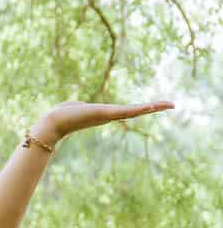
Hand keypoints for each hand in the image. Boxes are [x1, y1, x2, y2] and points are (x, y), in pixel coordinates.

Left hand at [34, 98, 172, 143]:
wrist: (53, 123)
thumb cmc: (61, 115)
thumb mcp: (74, 107)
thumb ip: (79, 107)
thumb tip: (74, 106)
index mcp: (105, 114)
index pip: (128, 110)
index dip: (142, 108)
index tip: (156, 105)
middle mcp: (110, 116)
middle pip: (136, 111)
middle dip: (154, 107)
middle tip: (173, 104)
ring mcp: (109, 116)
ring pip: (135, 111)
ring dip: (153, 107)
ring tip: (169, 104)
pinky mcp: (105, 114)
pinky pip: (126, 111)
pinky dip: (139, 109)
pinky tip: (151, 106)